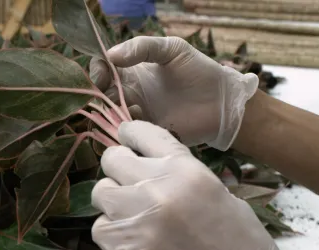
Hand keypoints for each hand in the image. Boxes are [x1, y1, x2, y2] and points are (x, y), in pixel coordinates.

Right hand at [90, 36, 258, 150]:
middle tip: (114, 93)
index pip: (103, 69)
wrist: (221, 102)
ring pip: (109, 115)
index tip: (102, 75)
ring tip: (134, 107)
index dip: (96, 71)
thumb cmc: (199, 71)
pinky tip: (142, 117)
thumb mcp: (172, 49)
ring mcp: (136, 114)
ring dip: (114, 111)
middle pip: (101, 94)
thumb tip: (111, 55)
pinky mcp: (144, 132)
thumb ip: (142, 47)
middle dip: (102, 94)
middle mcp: (130, 92)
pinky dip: (125, 126)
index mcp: (132, 70)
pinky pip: (124, 132)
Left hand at [91, 120, 306, 249]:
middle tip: (128, 180)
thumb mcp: (220, 196)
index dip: (130, 132)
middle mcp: (155, 186)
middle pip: (112, 158)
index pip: (144, 133)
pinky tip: (130, 239)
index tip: (125, 136)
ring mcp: (134, 216)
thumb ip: (183, 176)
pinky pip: (100, 226)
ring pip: (100, 191)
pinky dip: (111, 231)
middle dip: (118, 166)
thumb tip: (155, 167)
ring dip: (112, 199)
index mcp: (185, 169)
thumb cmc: (241, 246)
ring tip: (130, 213)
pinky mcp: (121, 248)